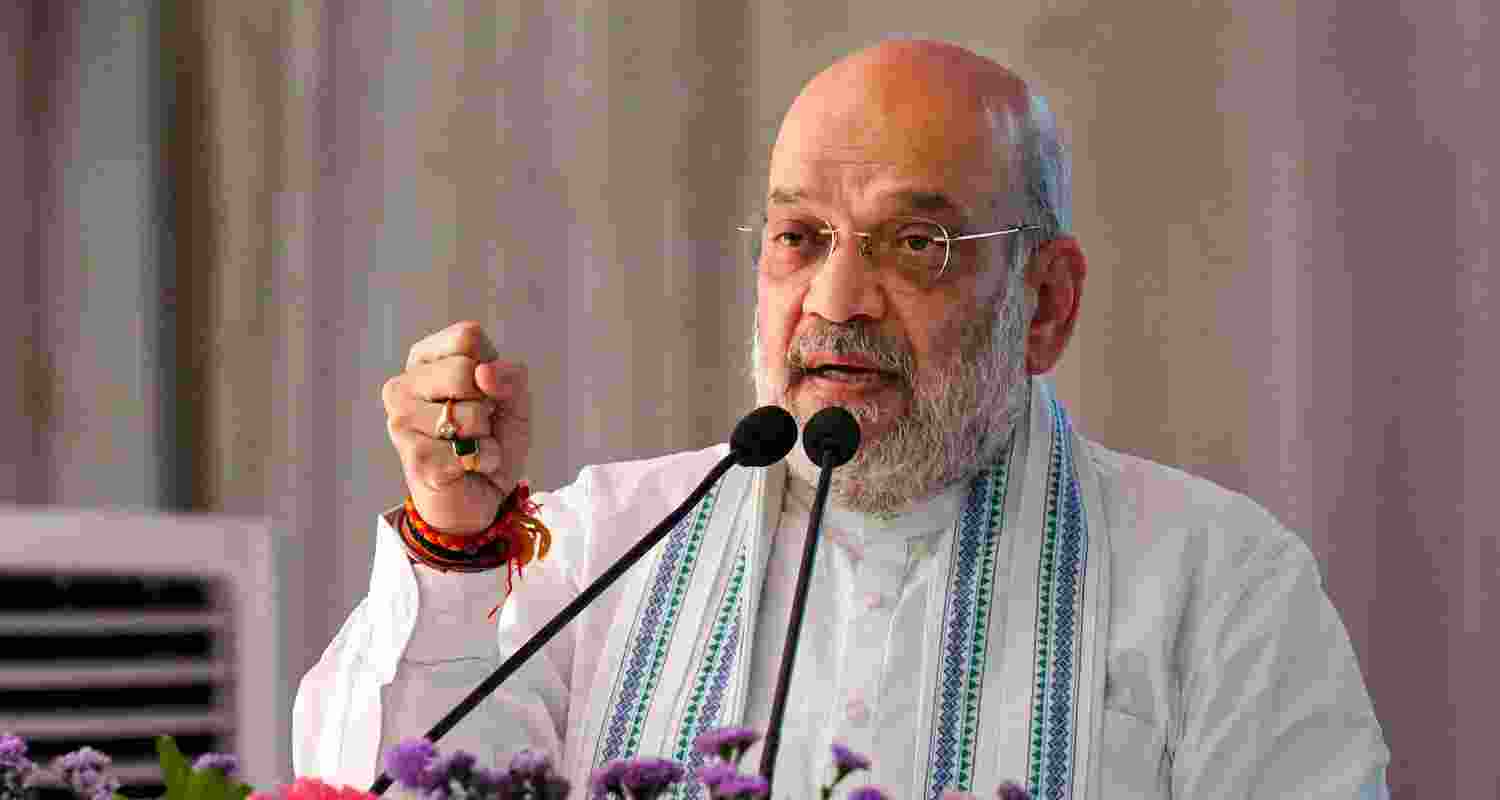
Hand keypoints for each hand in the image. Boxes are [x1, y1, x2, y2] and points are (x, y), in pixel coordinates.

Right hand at [382, 321, 531, 532]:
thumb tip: (483, 373)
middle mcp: (403, 385)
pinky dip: (484, 462)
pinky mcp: (413, 458)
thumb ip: (509, 376)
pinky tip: (467, 467)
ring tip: (471, 446)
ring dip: (487, 437)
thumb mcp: (515, 400)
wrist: (481, 495)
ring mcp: (401, 421)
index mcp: (425, 359)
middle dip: (487, 404)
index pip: (467, 336)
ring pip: (469, 413)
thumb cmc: (492, 439)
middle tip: (477, 424)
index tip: (485, 391)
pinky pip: (468, 451)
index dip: (492, 367)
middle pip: (465, 370)